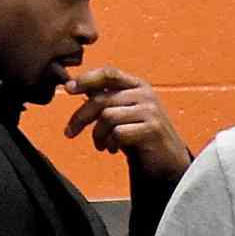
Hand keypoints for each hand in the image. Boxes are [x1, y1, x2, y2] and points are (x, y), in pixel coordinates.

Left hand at [63, 66, 191, 180]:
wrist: (166, 161)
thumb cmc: (140, 136)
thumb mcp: (122, 112)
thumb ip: (105, 98)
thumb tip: (73, 85)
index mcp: (138, 86)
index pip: (108, 74)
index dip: (86, 79)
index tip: (68, 88)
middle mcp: (146, 95)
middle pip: (102, 99)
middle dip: (81, 117)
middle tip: (70, 132)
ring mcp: (151, 111)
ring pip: (107, 116)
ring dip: (98, 134)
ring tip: (101, 144)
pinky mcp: (152, 129)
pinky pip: (118, 132)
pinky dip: (110, 143)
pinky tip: (113, 149)